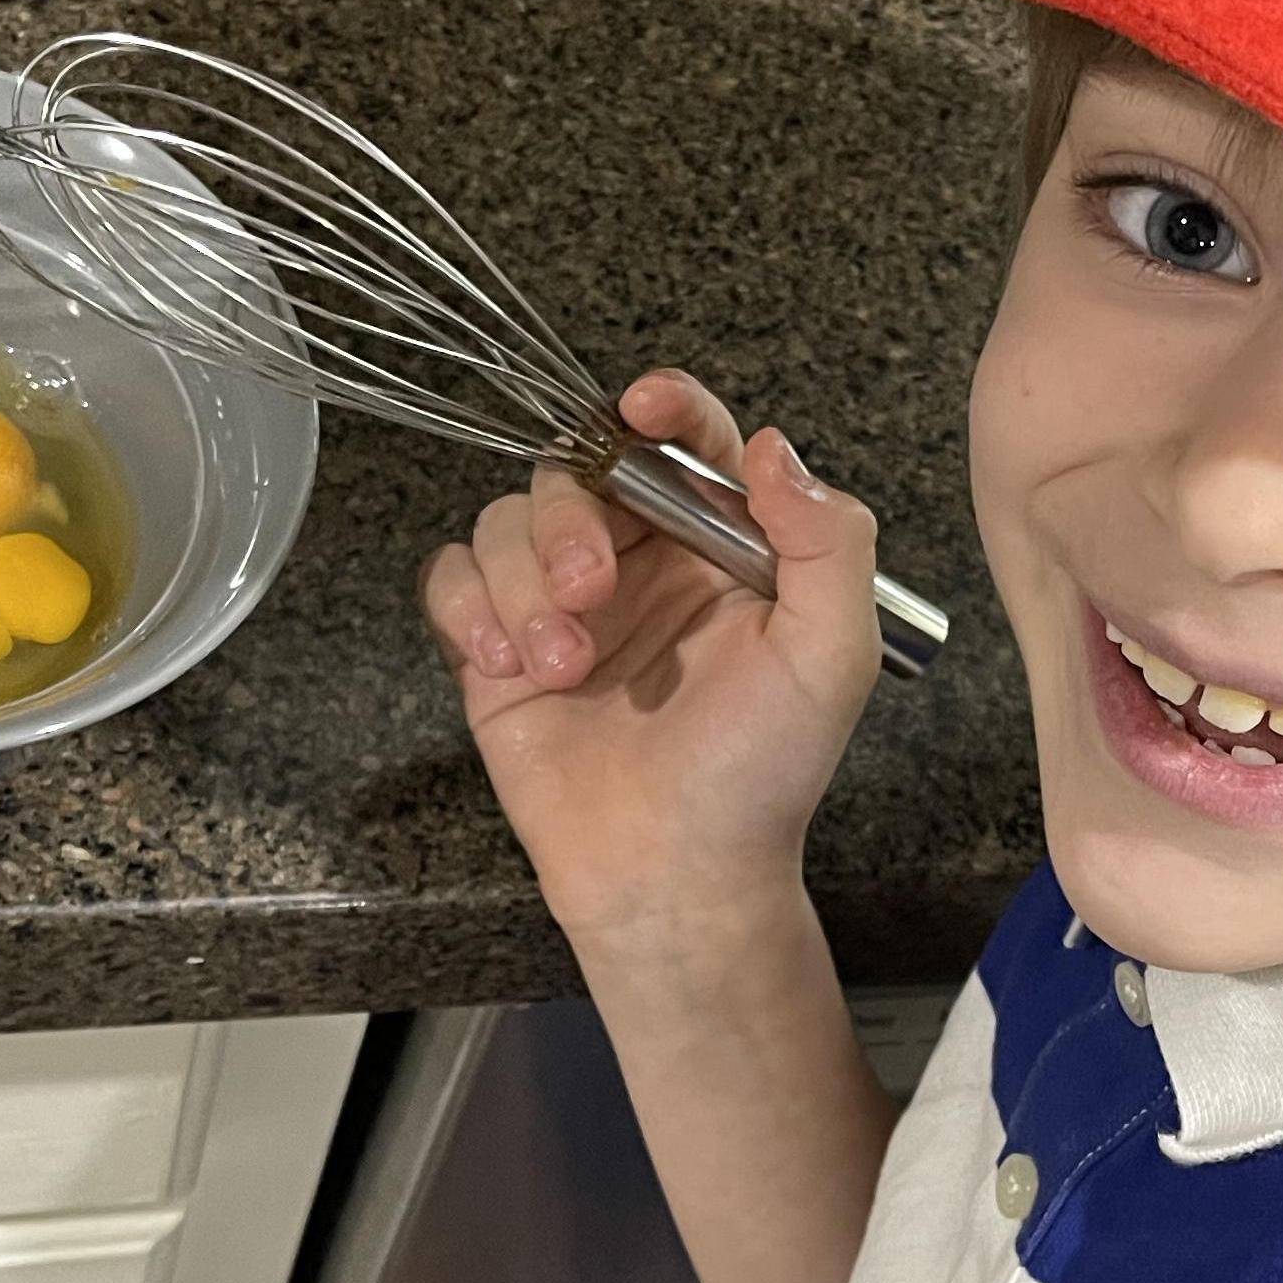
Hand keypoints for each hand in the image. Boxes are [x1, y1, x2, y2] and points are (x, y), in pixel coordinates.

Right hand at [417, 368, 882, 955]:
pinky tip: (507, 667)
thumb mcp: (830, 657)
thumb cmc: (761, 776)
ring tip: (558, 663)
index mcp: (719, 545)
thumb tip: (774, 449)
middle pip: (575, 469)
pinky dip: (468, 609)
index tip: (645, 406)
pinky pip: (453, 577)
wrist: (677, 877)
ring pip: (508, 519)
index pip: (687, 439)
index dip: (664, 405)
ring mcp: (563, 601)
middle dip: (571, 519)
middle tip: (592, 591)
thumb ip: (827, 544)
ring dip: (522, 582)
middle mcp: (639, 559)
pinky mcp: (497, 648)